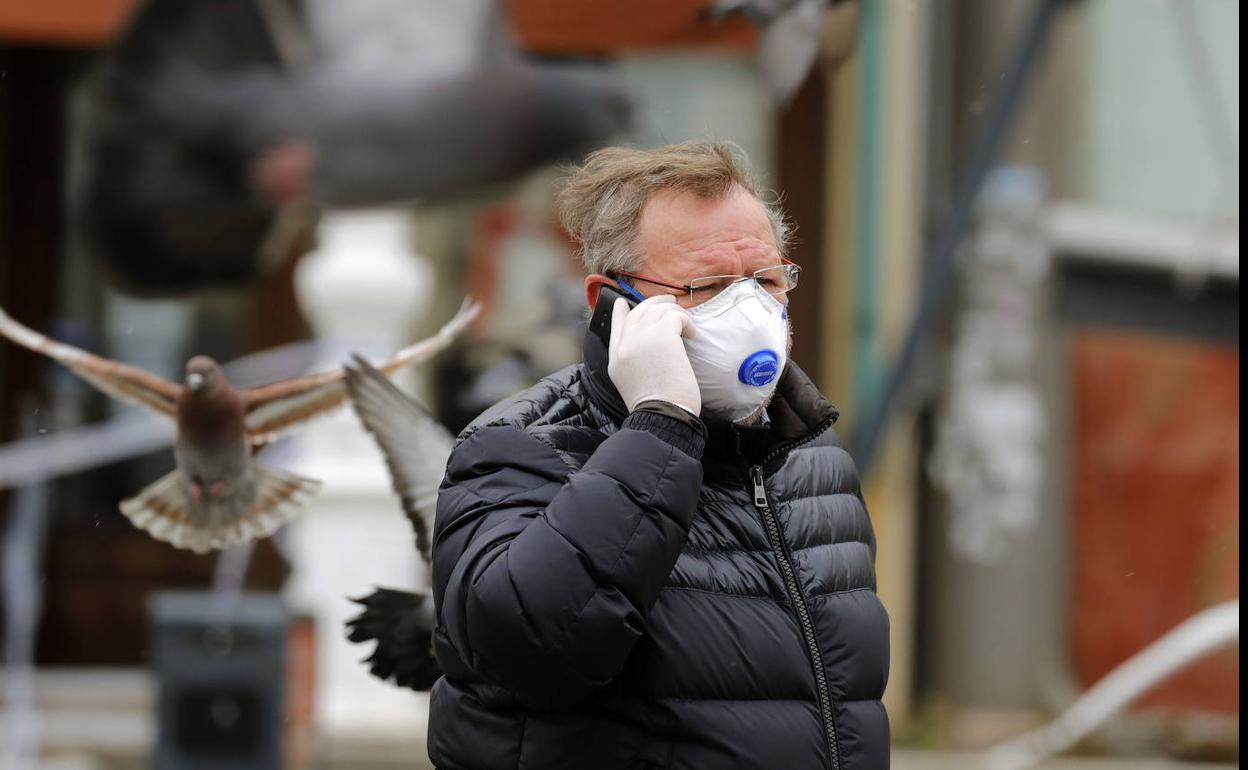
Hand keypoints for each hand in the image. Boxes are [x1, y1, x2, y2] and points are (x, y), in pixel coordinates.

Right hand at [607, 294, 700, 414]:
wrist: (661, 414)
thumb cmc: (654, 406)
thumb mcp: (628, 382)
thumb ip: (632, 361)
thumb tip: (647, 350)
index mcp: (616, 356)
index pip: (616, 326)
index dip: (620, 312)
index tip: (621, 303)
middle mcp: (626, 343)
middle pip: (638, 312)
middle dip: (655, 302)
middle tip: (670, 301)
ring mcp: (643, 337)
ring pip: (658, 310)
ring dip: (675, 312)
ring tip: (687, 323)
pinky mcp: (664, 335)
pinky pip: (676, 316)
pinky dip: (686, 321)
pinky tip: (692, 334)